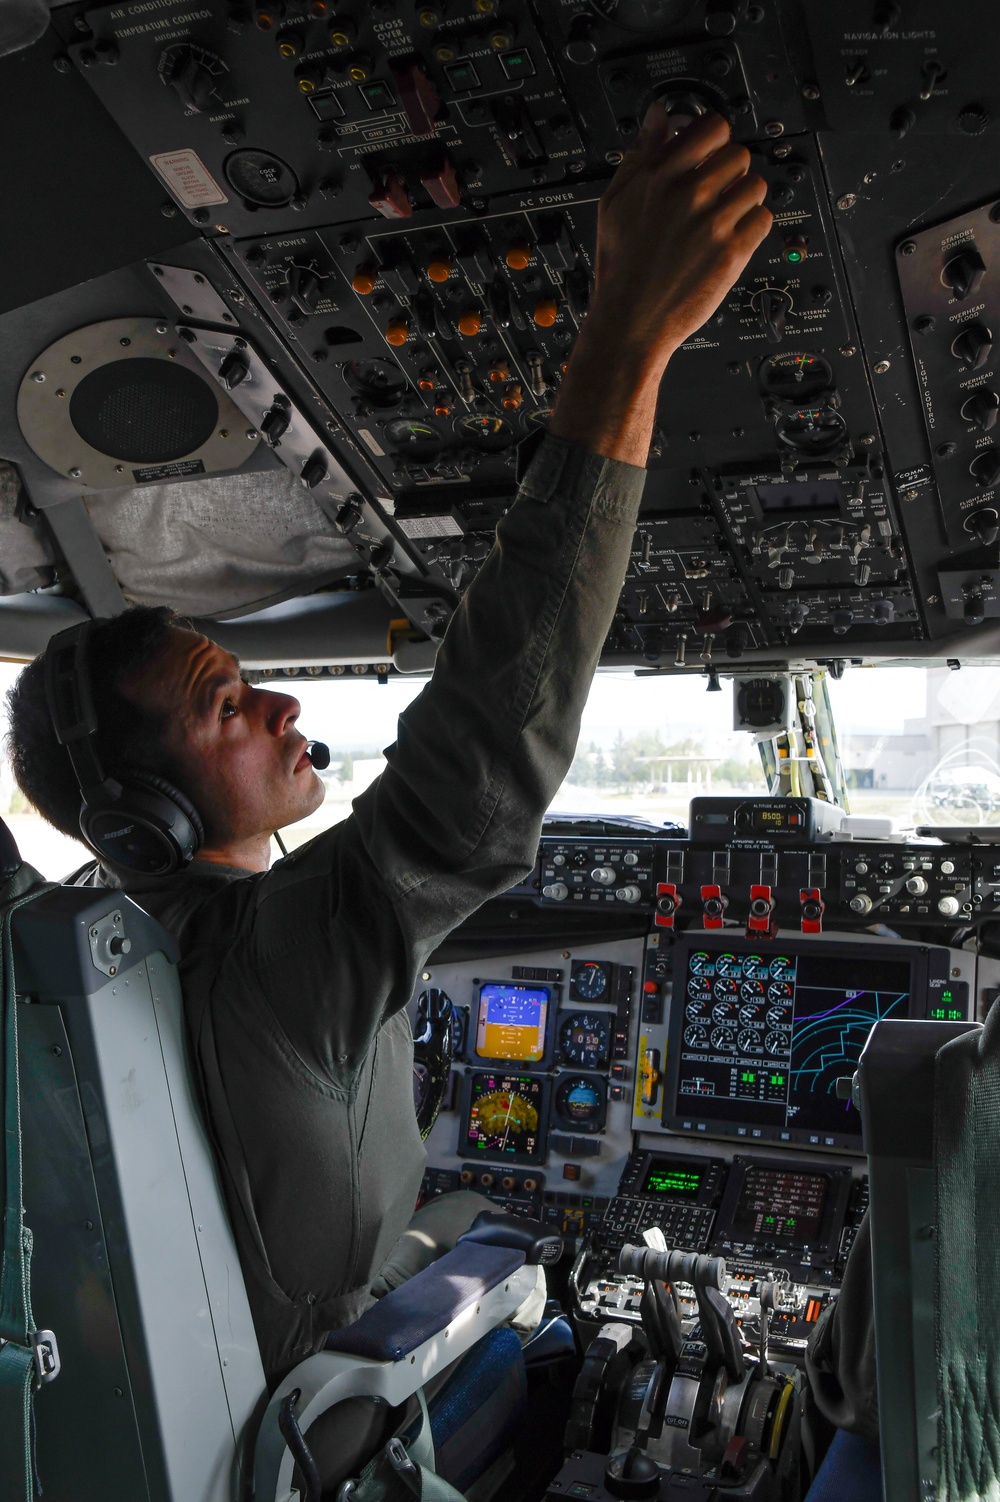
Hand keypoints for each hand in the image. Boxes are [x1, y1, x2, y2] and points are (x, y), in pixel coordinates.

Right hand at [585, 104, 772, 371]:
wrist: (631, 321)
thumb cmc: (621, 266)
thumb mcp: (616, 201)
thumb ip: (642, 153)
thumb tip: (658, 115)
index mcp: (661, 175)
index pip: (712, 126)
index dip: (715, 138)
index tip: (710, 152)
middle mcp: (689, 194)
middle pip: (739, 154)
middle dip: (731, 170)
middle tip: (718, 191)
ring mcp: (713, 223)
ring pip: (756, 185)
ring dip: (745, 198)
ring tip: (726, 216)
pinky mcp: (732, 252)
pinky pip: (763, 220)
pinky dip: (753, 227)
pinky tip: (732, 237)